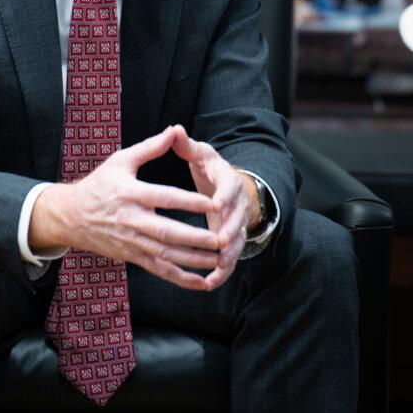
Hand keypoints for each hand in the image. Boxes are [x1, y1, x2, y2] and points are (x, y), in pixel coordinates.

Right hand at [32, 126, 222, 290]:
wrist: (72, 217)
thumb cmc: (99, 185)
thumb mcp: (120, 161)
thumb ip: (150, 148)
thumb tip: (173, 131)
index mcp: (130, 193)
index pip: (164, 198)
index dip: (189, 201)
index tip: (213, 203)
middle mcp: (131, 220)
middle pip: (167, 232)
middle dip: (194, 238)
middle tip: (219, 239)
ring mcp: (132, 242)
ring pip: (166, 255)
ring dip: (193, 260)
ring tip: (217, 259)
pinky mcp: (132, 257)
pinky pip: (159, 270)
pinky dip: (181, 278)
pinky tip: (201, 281)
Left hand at [170, 125, 250, 290]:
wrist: (226, 184)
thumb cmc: (208, 167)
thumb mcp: (200, 154)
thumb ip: (187, 145)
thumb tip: (174, 129)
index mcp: (228, 179)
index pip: (230, 186)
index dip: (224, 196)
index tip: (216, 204)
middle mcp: (237, 203)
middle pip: (237, 218)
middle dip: (229, 230)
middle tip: (219, 241)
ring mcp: (236, 223)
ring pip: (236, 242)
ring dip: (228, 256)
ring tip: (216, 268)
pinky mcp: (230, 239)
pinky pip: (229, 258)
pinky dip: (222, 271)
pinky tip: (209, 283)